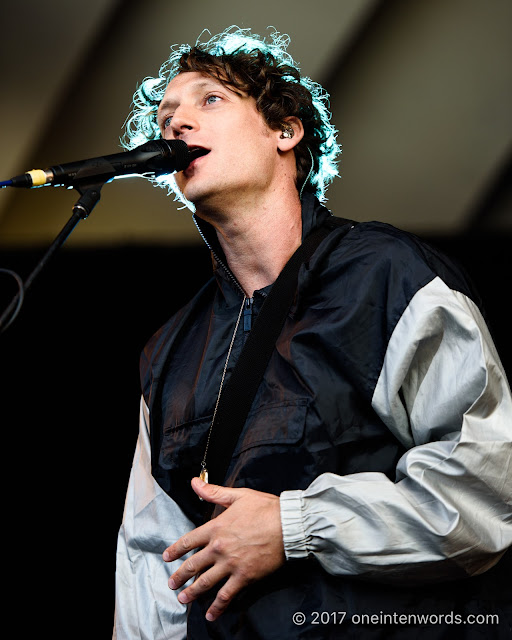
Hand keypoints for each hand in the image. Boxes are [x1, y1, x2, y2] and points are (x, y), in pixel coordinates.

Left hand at [163, 477, 285, 620]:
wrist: (287, 525)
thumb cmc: (265, 509)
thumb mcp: (238, 496)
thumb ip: (214, 492)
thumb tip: (195, 482)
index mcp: (216, 528)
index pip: (189, 540)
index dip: (176, 550)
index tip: (167, 557)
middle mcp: (219, 548)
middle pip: (193, 564)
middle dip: (180, 576)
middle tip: (172, 583)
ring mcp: (231, 564)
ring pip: (205, 582)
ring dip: (192, 592)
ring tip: (183, 599)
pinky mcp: (244, 576)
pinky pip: (227, 594)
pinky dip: (217, 606)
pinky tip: (211, 614)